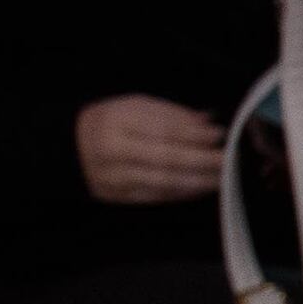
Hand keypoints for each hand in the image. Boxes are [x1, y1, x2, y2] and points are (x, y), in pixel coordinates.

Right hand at [75, 94, 228, 204]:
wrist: (72, 147)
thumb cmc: (112, 122)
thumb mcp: (137, 106)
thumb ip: (172, 115)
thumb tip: (209, 125)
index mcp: (117, 122)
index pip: (163, 130)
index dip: (195, 135)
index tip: (220, 135)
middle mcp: (113, 151)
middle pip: (166, 158)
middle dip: (203, 161)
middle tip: (230, 160)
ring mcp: (114, 177)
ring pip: (163, 182)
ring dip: (198, 181)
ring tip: (223, 177)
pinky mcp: (117, 197)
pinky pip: (155, 197)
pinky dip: (182, 193)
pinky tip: (201, 188)